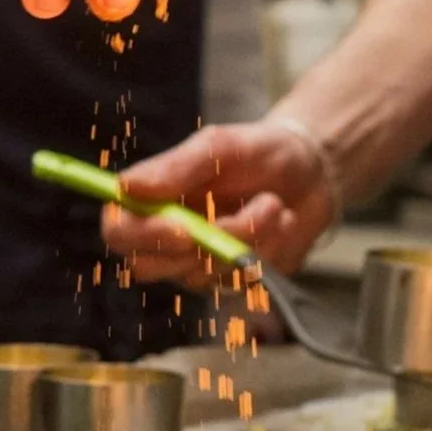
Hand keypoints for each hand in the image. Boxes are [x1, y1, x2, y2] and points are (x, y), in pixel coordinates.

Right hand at [101, 121, 333, 288]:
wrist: (313, 175)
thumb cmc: (260, 152)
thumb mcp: (221, 146)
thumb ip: (175, 166)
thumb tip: (126, 187)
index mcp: (151, 200)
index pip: (118, 231)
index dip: (142, 236)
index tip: (184, 227)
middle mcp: (165, 238)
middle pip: (147, 267)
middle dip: (203, 244)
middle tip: (250, 212)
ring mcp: (195, 265)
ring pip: (200, 274)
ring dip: (248, 237)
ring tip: (273, 203)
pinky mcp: (228, 282)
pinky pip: (237, 283)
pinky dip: (267, 251)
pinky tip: (280, 223)